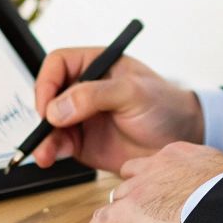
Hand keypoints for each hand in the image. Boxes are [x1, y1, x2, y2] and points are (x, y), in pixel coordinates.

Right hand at [31, 47, 203, 172]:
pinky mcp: (83, 142)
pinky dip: (51, 151)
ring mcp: (81, 116)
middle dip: (42, 115)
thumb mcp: (133, 93)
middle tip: (46, 131)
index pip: (58, 65)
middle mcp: (83, 89)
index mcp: (95, 65)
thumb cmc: (164, 105)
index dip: (47, 82)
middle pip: (48, 95)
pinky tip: (51, 157)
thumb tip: (56, 108)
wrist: (180, 139)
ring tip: (45, 153)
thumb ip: (94, 96)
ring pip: (49, 124)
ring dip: (43, 138)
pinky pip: (58, 145)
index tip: (48, 105)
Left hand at [90, 142, 222, 222]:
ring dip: (122, 207)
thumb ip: (213, 177)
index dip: (154, 177)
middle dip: (135, 190)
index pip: (155, 162)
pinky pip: (106, 216)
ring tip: (122, 221)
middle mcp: (154, 166)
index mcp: (179, 154)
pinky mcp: (130, 211)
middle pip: (132, 176)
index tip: (160, 189)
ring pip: (120, 195)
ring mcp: (139, 188)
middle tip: (141, 205)